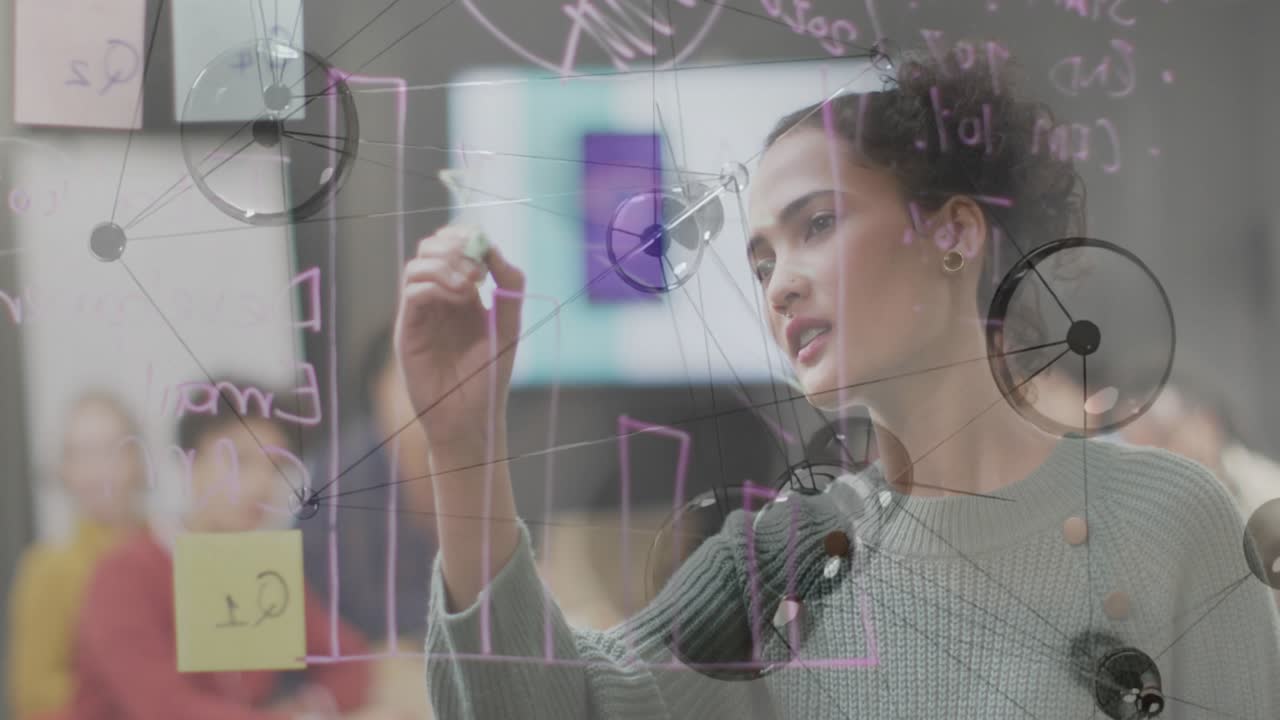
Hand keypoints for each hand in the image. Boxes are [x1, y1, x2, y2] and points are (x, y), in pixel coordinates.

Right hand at [394, 225, 524, 452]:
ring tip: (469, 285)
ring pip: (417, 265)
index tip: (485, 247)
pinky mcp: (408, 329)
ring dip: (444, 264)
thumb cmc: (488, 377)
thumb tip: (495, 250)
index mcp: (463, 294)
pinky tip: (458, 297)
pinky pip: (411, 291)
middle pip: (431, 248)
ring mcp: (421, 313)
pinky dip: (434, 284)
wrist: (469, 417)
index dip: (466, 237)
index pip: (454, 247)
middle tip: (477, 269)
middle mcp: (439, 298)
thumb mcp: (508, 328)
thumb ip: (509, 288)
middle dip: (454, 247)